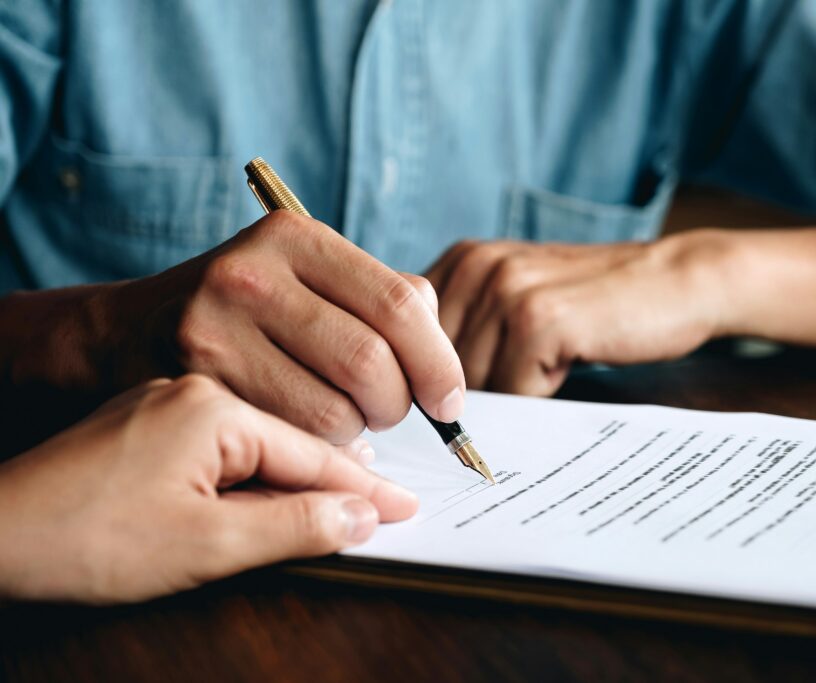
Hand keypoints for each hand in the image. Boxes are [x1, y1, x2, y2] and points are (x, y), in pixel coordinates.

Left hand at [0, 375, 417, 603]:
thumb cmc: (84, 540)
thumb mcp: (202, 546)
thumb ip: (292, 528)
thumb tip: (362, 518)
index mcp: (214, 405)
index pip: (316, 447)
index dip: (366, 487)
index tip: (407, 506)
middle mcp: (197, 388)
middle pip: (300, 426)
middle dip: (343, 470)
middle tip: (385, 506)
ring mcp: (173, 396)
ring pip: (270, 428)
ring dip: (306, 466)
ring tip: (344, 500)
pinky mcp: (155, 416)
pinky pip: (235, 433)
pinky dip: (265, 462)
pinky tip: (278, 485)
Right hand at [104, 211, 464, 442]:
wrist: (133, 329)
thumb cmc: (252, 311)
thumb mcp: (312, 278)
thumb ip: (385, 302)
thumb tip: (442, 367)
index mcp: (295, 237)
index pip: (398, 303)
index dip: (438, 361)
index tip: (450, 399)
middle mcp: (250, 276)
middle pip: (370, 363)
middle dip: (398, 404)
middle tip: (392, 411)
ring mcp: (213, 330)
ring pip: (333, 413)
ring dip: (357, 432)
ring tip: (343, 416)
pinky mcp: (194, 386)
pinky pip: (288, 441)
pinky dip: (317, 451)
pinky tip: (306, 434)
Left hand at [425, 232, 731, 395]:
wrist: (674, 281)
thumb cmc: (595, 303)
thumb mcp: (518, 297)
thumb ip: (467, 324)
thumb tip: (412, 390)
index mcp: (461, 261)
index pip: (407, 341)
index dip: (429, 377)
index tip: (468, 386)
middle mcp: (474, 266)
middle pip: (433, 369)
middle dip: (470, 393)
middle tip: (524, 376)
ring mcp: (506, 289)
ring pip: (470, 386)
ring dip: (510, 394)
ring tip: (550, 363)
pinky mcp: (539, 319)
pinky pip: (512, 392)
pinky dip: (538, 397)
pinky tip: (568, 363)